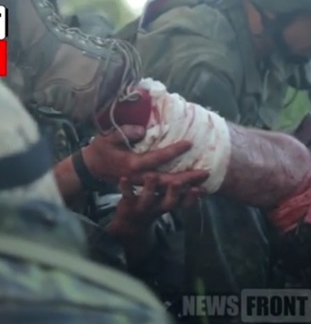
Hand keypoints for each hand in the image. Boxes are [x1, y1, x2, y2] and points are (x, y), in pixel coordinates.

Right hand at [82, 125, 207, 186]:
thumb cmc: (101, 149)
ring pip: (167, 189)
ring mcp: (141, 185)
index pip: (157, 158)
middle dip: (187, 178)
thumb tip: (142, 130)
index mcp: (132, 164)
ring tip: (204, 185)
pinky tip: (193, 191)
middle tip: (206, 172)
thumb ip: (124, 133)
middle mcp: (139, 177)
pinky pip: (163, 192)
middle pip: (167, 180)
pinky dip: (179, 193)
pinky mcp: (143, 188)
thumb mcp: (107, 138)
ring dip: (186, 189)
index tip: (190, 143)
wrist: (91, 168)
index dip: (174, 151)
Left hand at [107, 175, 203, 236]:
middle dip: (175, 193)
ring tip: (152, 175)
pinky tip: (123, 178)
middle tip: (179, 182)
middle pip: (169, 202)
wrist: (130, 225)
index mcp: (170, 204)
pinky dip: (125, 188)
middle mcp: (158, 206)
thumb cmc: (155, 205)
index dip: (193, 197)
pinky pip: (127, 195)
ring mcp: (143, 206)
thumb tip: (205, 178)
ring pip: (148, 198)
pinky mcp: (128, 204)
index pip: (185, 202)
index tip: (202, 188)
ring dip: (150, 188)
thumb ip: (184, 192)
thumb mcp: (170, 201)